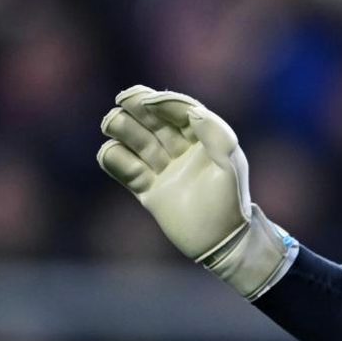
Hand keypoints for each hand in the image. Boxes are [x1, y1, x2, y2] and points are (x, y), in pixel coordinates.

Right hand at [97, 85, 295, 299]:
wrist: (221, 242)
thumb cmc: (230, 201)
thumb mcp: (230, 164)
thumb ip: (215, 135)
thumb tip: (193, 110)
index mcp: (205, 139)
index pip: (181, 113)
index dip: (164, 102)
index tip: (147, 98)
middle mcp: (183, 151)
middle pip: (155, 123)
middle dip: (138, 109)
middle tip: (122, 101)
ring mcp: (164, 170)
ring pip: (138, 142)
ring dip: (123, 129)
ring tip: (111, 122)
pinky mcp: (149, 191)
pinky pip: (126, 170)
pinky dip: (115, 159)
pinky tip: (110, 152)